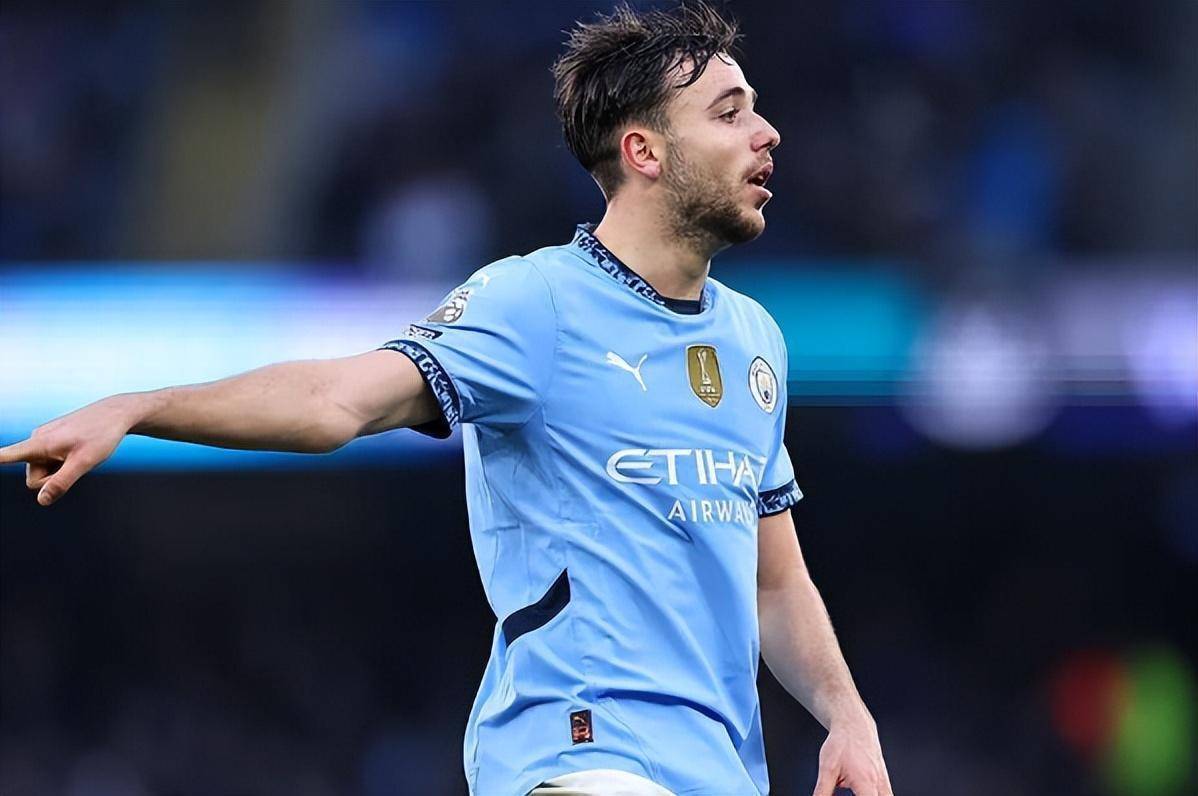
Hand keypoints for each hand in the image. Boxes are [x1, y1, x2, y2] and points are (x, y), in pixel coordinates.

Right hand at [0, 395, 137, 505]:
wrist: (117, 413)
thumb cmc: (103, 436)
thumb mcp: (86, 462)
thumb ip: (62, 482)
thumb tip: (41, 501)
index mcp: (39, 444)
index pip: (4, 456)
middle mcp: (36, 440)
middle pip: (34, 478)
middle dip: (53, 479)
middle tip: (77, 461)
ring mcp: (43, 439)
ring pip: (44, 471)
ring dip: (61, 469)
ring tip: (80, 453)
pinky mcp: (51, 439)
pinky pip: (51, 461)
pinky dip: (64, 462)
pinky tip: (80, 449)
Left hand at [813, 716, 892, 795]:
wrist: (854, 725)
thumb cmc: (841, 743)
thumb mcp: (827, 769)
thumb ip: (822, 792)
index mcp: (865, 783)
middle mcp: (879, 784)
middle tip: (855, 794)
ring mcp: (884, 781)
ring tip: (858, 792)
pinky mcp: (884, 780)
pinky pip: (886, 795)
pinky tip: (863, 793)